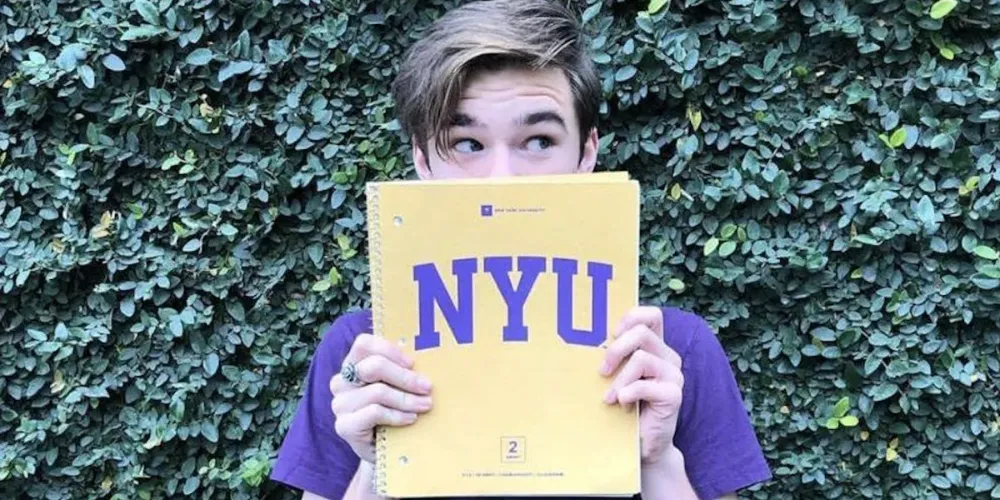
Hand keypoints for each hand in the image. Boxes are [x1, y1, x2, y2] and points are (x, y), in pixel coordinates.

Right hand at [329, 333, 432, 462]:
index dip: (390, 350)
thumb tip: (428, 357)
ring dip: (407, 399)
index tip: (412, 363)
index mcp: (352, 365)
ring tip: (425, 405)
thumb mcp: (396, 387)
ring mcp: (340, 404)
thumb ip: (401, 370)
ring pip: (378, 392)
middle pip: (373, 366)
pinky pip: (375, 412)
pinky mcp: (344, 426)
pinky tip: (411, 419)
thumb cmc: (394, 412)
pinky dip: (397, 415)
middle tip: (427, 387)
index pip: (364, 344)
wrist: (385, 451)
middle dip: (405, 377)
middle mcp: (341, 382)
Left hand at [600, 306, 683, 464]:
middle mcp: (668, 357)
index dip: (631, 317)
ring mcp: (673, 375)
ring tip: (609, 397)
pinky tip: (622, 404)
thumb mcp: (616, 376)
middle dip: (615, 350)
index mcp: (655, 347)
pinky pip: (645, 386)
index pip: (651, 316)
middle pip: (642, 332)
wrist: (643, 444)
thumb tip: (581, 340)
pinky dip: (628, 393)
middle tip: (602, 371)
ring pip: (642, 358)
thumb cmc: (624, 406)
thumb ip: (612, 357)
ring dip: (619, 379)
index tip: (612, 334)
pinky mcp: (674, 395)